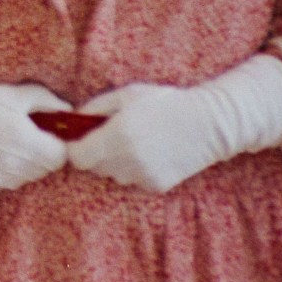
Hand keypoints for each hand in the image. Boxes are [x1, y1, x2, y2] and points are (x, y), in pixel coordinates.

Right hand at [0, 41, 68, 196]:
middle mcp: (14, 168)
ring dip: (21, 164)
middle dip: (40, 153)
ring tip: (0, 142)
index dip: (55, 143)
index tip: (44, 132)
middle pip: (44, 169)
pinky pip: (3, 183)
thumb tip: (69, 111)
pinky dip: (0, 171)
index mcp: (27, 143)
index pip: (61, 156)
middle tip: (21, 134)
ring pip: (24, 178)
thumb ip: (48, 101)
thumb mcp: (13, 93)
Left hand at [69, 53, 281, 192]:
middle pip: (93, 167)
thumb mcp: (127, 95)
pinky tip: (151, 154)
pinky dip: (135, 171)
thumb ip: (95, 107)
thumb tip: (72, 119)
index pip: (77, 157)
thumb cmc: (165, 103)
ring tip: (136, 144)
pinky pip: (132, 181)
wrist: (209, 124)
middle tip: (112, 138)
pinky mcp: (156, 185)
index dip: (76, 148)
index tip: (83, 140)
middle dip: (96, 154)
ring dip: (116, 163)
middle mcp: (128, 160)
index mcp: (117, 135)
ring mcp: (142, 175)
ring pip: (113, 175)